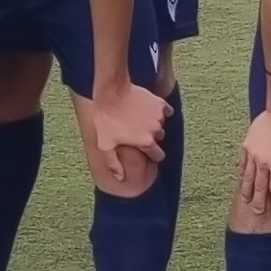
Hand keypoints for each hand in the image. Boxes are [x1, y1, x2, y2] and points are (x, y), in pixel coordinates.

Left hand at [73, 78, 169, 195]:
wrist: (111, 92)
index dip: (153, 155)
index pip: (158, 155)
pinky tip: (149, 110)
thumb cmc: (106, 119)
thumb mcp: (105, 145)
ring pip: (161, 124)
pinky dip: (159, 112)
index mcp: (146, 142)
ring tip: (139, 118)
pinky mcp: (159, 103)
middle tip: (138, 132)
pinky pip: (165, 111)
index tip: (147, 152)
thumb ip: (113, 164)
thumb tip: (120, 178)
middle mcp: (157, 131)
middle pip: (159, 138)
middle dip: (151, 137)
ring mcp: (159, 116)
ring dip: (153, 124)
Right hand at [235, 102, 270, 227]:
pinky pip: (242, 163)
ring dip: (247, 190)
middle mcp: (263, 164)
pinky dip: (242, 172)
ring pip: (248, 177)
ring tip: (245, 199)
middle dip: (258, 201)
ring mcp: (253, 155)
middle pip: (260, 187)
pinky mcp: (247, 145)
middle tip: (257, 212)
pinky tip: (242, 179)